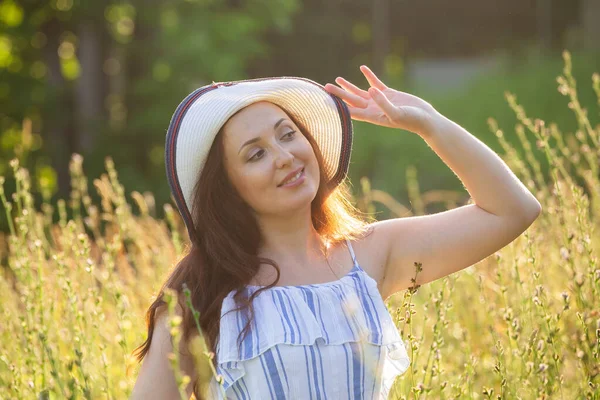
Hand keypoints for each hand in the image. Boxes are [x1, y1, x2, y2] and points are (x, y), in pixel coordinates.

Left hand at [324, 65, 441, 136]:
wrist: (425, 119)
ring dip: (349, 85)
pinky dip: (369, 75)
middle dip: (339, 94)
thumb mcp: (396, 113)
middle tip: (326, 87)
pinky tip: (362, 68)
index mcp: (372, 116)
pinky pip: (375, 83)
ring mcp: (380, 101)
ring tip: (337, 79)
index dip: (338, 106)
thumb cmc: (411, 120)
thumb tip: (370, 89)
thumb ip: (383, 102)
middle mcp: (373, 109)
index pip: (350, 111)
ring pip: (360, 92)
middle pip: (351, 100)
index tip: (325, 102)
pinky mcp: (388, 93)